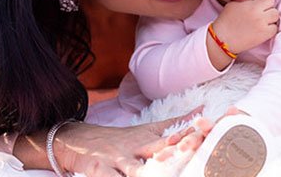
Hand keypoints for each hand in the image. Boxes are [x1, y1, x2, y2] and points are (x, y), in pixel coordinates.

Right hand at [57, 108, 203, 176]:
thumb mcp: (147, 129)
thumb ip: (175, 123)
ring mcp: (116, 160)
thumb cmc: (120, 139)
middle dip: (171, 159)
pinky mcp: (99, 170)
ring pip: (135, 171)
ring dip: (145, 174)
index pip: (171, 139)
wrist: (78, 140)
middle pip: (157, 154)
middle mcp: (134, 148)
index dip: (187, 139)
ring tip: (153, 174)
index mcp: (148, 139)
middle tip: (187, 162)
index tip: (203, 137)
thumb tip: (202, 109)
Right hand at [213, 0, 278, 53]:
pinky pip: (274, 29)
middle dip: (269, 10)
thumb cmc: (225, 20)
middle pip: (274, 8)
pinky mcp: (264, 35)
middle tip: (261, 14)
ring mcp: (262, 25)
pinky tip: (262, 29)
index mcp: (251, 5)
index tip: (260, 5)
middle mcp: (258, 14)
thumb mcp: (233, 4)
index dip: (265, 2)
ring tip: (262, 21)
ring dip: (271, 19)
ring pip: (276, 18)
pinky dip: (270, 29)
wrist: (223, 38)